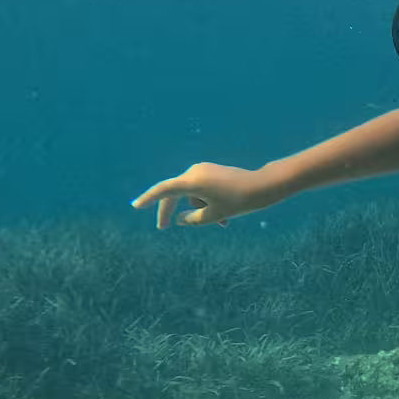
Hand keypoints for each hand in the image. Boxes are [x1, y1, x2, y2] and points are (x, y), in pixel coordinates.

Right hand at [130, 162, 264, 228]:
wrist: (263, 186)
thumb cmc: (238, 202)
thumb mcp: (214, 215)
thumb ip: (193, 219)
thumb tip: (181, 219)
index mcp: (191, 182)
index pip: (163, 191)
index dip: (148, 199)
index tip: (136, 206)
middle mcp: (194, 172)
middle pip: (175, 193)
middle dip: (172, 211)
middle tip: (163, 227)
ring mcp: (203, 170)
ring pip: (192, 195)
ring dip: (201, 210)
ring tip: (223, 222)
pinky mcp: (212, 172)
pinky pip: (202, 190)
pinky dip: (208, 203)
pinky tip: (224, 217)